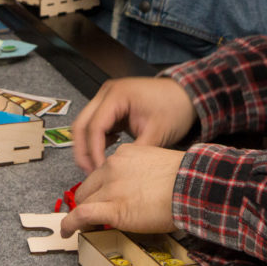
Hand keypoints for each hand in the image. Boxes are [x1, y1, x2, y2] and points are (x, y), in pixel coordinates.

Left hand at [60, 143, 184, 236]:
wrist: (189, 186)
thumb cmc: (182, 177)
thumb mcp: (155, 162)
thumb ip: (138, 170)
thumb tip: (135, 187)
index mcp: (123, 155)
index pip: (102, 172)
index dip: (100, 188)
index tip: (101, 196)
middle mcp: (112, 167)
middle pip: (89, 186)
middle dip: (88, 200)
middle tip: (90, 213)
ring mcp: (111, 187)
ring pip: (84, 200)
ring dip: (80, 214)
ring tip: (77, 226)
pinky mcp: (112, 208)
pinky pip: (81, 215)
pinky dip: (70, 224)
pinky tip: (67, 230)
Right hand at [72, 76, 196, 173]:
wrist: (186, 96)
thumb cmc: (174, 107)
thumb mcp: (156, 132)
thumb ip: (135, 152)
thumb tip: (117, 172)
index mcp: (116, 95)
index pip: (94, 126)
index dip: (93, 151)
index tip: (98, 171)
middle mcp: (107, 93)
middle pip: (81, 124)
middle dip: (83, 150)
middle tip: (89, 172)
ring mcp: (108, 99)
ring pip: (86, 125)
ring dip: (88, 146)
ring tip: (96, 168)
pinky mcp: (112, 107)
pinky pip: (96, 125)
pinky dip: (97, 141)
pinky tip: (107, 155)